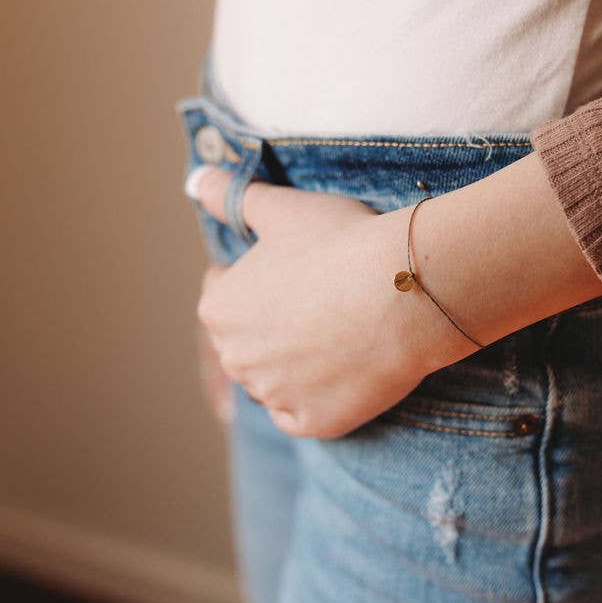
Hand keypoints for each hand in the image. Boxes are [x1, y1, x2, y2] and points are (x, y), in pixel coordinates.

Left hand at [189, 168, 472, 439]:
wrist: (407, 291)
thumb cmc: (342, 243)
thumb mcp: (283, 208)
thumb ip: (231, 196)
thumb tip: (194, 180)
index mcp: (218, 309)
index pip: (227, 294)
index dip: (266, 278)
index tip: (302, 270)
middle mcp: (235, 359)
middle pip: (251, 342)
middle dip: (276, 326)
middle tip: (325, 300)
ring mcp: (274, 395)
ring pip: (276, 380)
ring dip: (297, 364)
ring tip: (341, 332)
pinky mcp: (314, 422)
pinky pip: (304, 414)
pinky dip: (319, 397)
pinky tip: (344, 369)